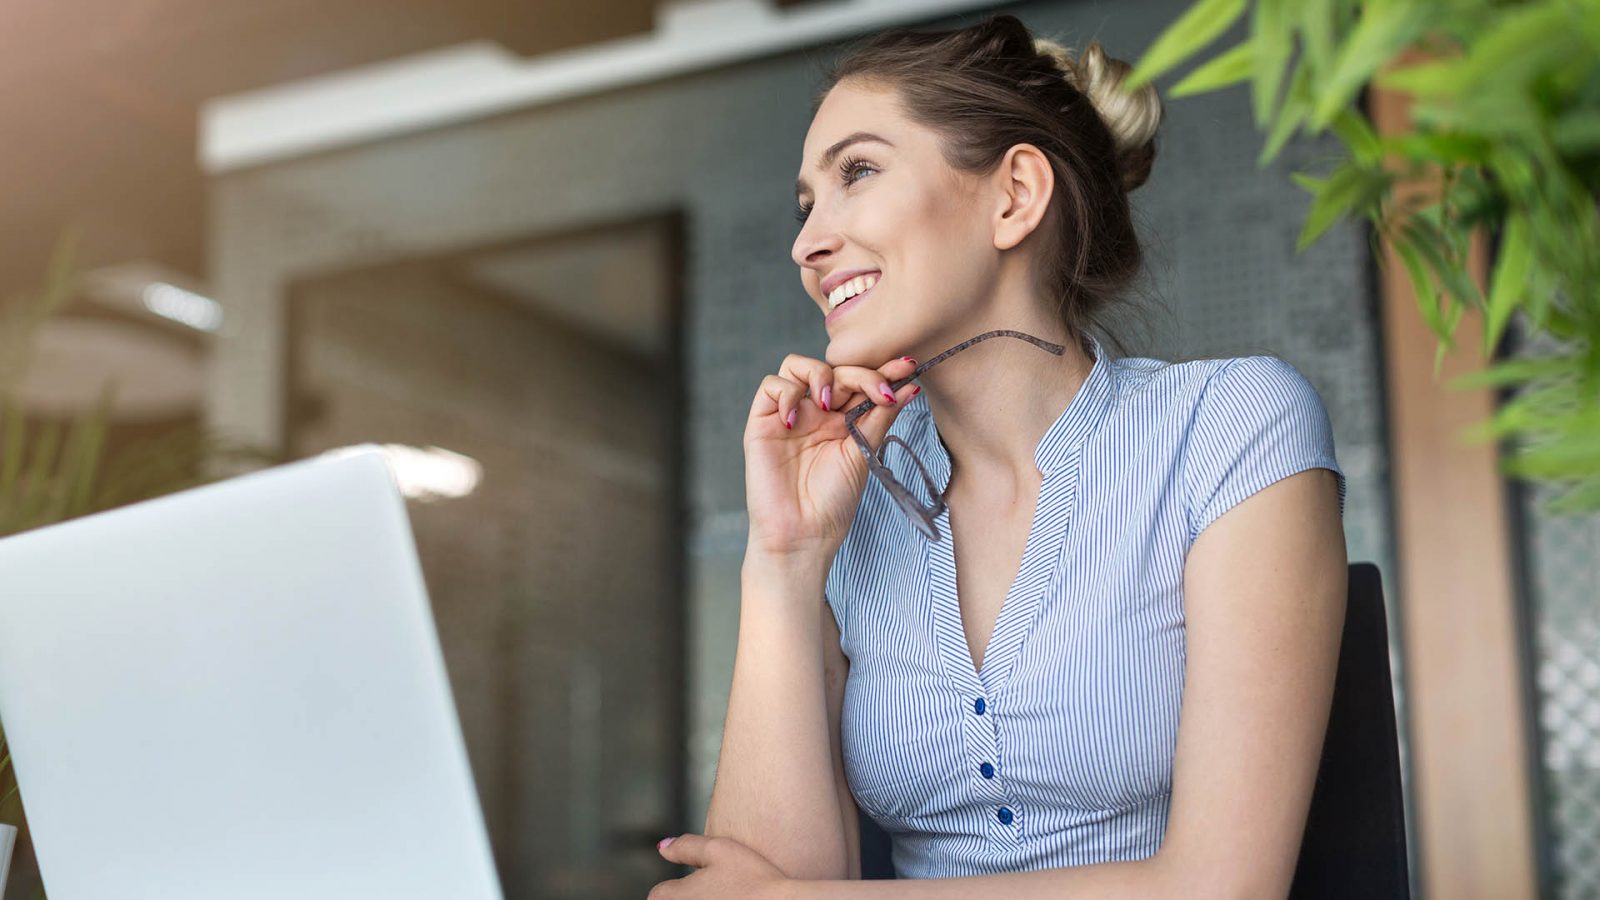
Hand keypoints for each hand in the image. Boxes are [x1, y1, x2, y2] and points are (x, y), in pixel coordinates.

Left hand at [648, 833, 792, 899]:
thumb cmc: (754, 880)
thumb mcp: (720, 850)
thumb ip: (686, 846)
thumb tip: (663, 847)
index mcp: (673, 898)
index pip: (658, 895)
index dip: (677, 888)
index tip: (700, 885)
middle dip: (689, 899)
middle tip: (716, 894)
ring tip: (729, 899)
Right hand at [744, 352, 920, 558]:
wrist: (803, 534)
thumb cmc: (833, 502)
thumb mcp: (863, 453)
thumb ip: (881, 416)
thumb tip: (909, 386)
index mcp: (843, 421)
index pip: (861, 383)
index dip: (882, 372)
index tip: (908, 368)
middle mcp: (816, 414)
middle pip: (836, 370)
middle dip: (861, 373)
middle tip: (880, 391)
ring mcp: (790, 415)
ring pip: (797, 366)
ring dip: (820, 374)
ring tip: (830, 403)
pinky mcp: (763, 423)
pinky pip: (771, 387)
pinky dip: (787, 394)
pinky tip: (797, 420)